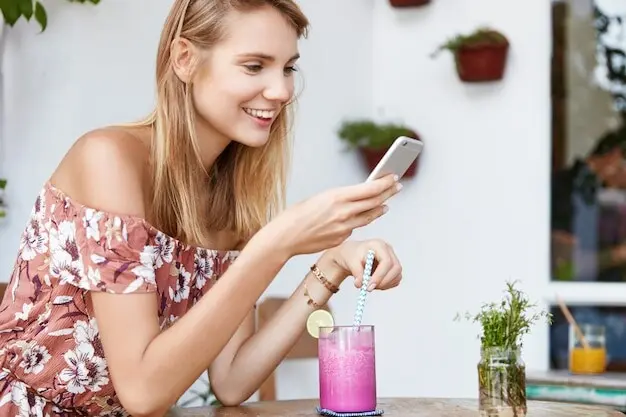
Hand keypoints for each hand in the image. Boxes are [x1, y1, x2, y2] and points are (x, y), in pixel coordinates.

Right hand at [268, 174, 401, 256]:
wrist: (285, 237)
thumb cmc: (299, 213)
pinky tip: (363, 217)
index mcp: (337, 196)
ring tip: (387, 204)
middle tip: (398, 187)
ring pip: (369, 217)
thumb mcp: (321, 198)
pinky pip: (355, 228)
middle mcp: (343, 212)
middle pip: (374, 202)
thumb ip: (341, 198)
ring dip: (380, 209)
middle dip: (388, 193)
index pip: (370, 189)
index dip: (385, 183)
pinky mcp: (341, 239)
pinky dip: (360, 221)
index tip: (394, 177)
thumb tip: (358, 196)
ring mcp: (344, 228)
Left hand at [330, 239, 401, 290]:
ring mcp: (393, 259)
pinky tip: (375, 283)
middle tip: (369, 288)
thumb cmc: (351, 255)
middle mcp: (388, 250)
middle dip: (384, 282)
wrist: (352, 255)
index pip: (387, 261)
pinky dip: (386, 285)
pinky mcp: (393, 268)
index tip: (369, 286)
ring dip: (385, 284)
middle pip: (396, 268)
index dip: (380, 275)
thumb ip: (356, 273)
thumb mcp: (350, 262)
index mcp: (379, 245)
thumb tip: (360, 284)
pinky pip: (395, 280)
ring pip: (397, 276)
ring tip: (369, 284)